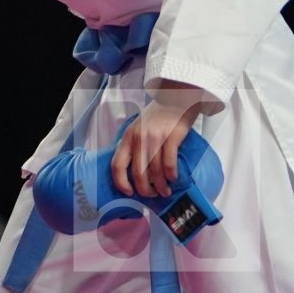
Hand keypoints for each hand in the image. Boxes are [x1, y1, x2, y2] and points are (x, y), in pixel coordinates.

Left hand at [110, 83, 205, 199]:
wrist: (176, 97)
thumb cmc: (157, 116)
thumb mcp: (138, 128)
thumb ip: (133, 145)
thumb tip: (132, 172)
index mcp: (127, 137)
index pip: (117, 165)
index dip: (121, 183)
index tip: (129, 193)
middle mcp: (139, 138)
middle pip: (138, 174)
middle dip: (145, 190)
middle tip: (151, 195)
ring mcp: (155, 137)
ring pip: (155, 172)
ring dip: (161, 186)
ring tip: (165, 191)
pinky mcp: (171, 137)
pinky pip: (169, 164)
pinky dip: (171, 175)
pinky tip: (174, 179)